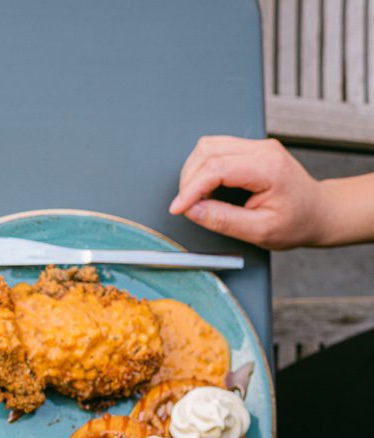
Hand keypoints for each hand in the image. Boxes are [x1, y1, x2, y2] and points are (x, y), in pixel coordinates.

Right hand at [168, 136, 332, 249]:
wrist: (318, 212)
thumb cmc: (297, 221)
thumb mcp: (260, 230)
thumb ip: (223, 220)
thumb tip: (193, 210)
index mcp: (268, 168)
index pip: (216, 168)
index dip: (191, 189)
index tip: (178, 208)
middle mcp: (262, 150)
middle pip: (207, 152)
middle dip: (189, 180)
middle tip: (189, 206)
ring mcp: (257, 146)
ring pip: (208, 146)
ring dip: (193, 171)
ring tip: (198, 197)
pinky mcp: (250, 149)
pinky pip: (215, 149)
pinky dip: (202, 168)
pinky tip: (207, 187)